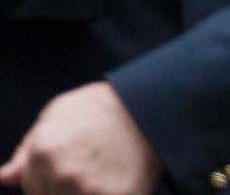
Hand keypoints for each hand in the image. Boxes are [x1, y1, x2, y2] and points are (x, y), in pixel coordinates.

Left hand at [1, 83, 162, 194]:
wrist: (154, 104)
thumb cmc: (105, 106)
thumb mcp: (60, 113)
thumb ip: (28, 147)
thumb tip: (4, 178)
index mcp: (42, 152)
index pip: (31, 188)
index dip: (49, 181)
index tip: (69, 170)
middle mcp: (61, 174)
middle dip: (64, 188)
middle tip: (88, 170)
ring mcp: (87, 189)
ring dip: (85, 192)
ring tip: (102, 175)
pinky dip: (108, 194)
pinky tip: (114, 183)